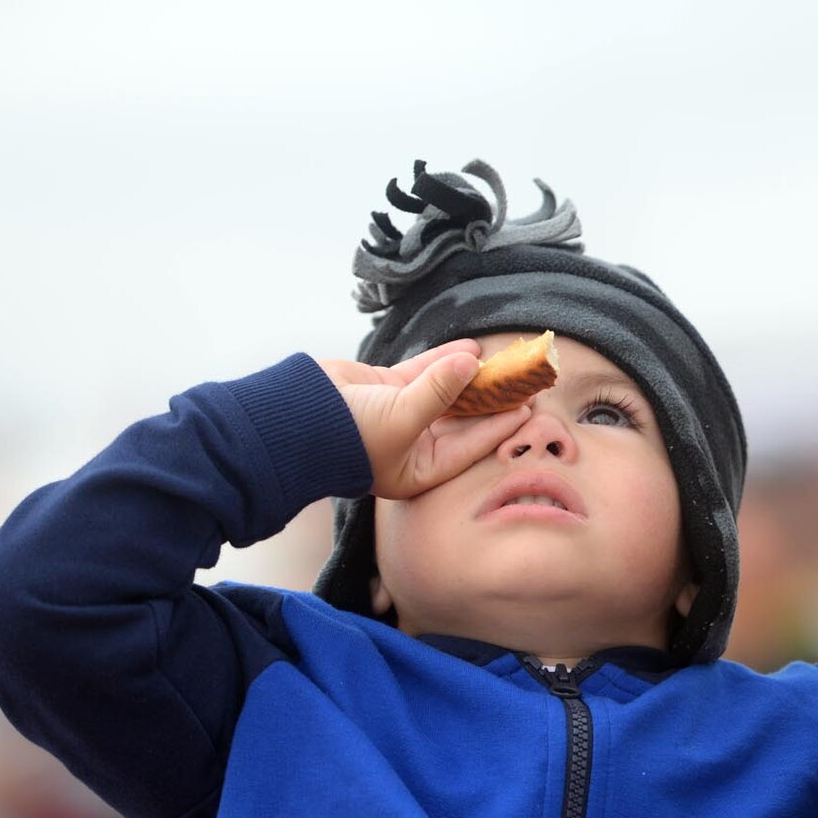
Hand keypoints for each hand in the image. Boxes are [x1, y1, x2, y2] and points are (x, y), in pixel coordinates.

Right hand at [317, 340, 529, 500]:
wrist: (290, 415)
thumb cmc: (345, 435)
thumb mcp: (400, 418)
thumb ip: (438, 390)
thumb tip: (472, 362)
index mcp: (418, 469)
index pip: (469, 447)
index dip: (498, 426)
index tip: (527, 407)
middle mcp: (413, 445)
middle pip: (462, 419)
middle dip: (490, 400)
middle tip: (522, 381)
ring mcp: (401, 414)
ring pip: (447, 392)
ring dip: (471, 376)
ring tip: (502, 361)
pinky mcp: (387, 388)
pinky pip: (425, 373)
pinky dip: (445, 360)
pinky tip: (471, 347)